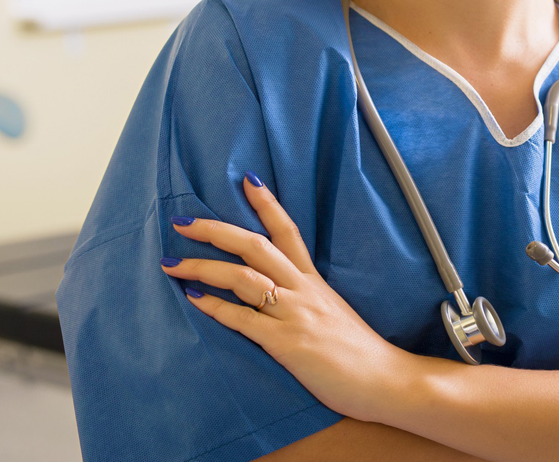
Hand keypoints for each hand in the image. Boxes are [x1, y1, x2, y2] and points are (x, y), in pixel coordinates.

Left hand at [165, 174, 423, 421]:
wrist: (386, 379)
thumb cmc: (360, 353)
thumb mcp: (334, 313)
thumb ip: (307, 301)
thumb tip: (280, 297)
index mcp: (314, 281)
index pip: (289, 231)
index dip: (267, 204)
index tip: (247, 179)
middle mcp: (302, 290)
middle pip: (254, 245)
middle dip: (214, 230)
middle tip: (182, 221)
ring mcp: (294, 314)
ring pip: (242, 277)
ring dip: (202, 267)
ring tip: (172, 263)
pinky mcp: (286, 342)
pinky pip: (243, 318)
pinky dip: (215, 307)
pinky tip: (193, 299)